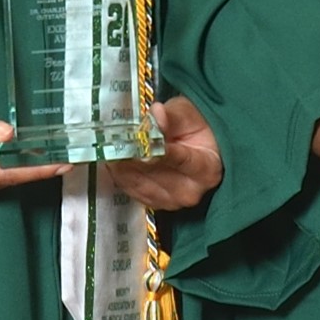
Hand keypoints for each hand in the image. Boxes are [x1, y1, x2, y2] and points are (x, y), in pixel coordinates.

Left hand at [102, 92, 224, 214]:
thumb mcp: (187, 114)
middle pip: (153, 173)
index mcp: (207, 169)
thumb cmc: (194, 130)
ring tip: (112, 146)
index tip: (136, 140)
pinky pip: (130, 189)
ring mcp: (171, 201)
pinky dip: (120, 174)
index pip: (177, 159)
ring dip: (121, 164)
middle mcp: (190, 191)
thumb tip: (157, 114)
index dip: (154, 148)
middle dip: (132, 154)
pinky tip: (116, 159)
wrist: (196, 146)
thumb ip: (171, 115)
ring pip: (137, 183)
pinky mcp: (153, 204)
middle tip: (115, 139)